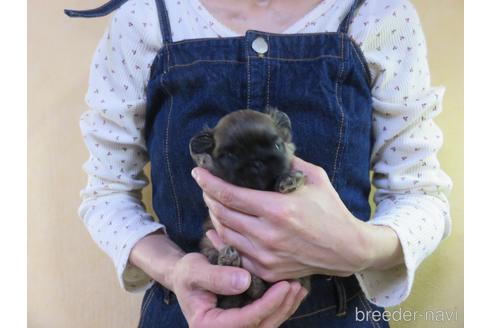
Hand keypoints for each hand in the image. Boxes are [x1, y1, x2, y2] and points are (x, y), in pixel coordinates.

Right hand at [170, 252, 307, 327]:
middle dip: (281, 307)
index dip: (266, 304)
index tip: (283, 286)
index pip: (244, 321)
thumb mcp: (195, 270)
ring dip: (285, 307)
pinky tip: (294, 290)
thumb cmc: (186, 273)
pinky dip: (281, 305)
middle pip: (260, 326)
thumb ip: (216, 277)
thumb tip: (245, 281)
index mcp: (207, 327)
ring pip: (267, 324)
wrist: (185, 278)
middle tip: (295, 284)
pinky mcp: (245, 321)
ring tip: (298, 285)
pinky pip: (267, 317)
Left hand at [192, 156, 403, 282]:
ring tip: (214, 204)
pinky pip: (234, 254)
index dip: (208, 182)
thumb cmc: (331, 211)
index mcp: (277, 209)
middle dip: (208, 197)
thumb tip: (270, 150)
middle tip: (206, 187)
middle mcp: (267, 235)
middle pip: (221, 214)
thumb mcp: (314, 178)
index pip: (229, 195)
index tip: (198, 173)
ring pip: (224, 234)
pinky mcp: (267, 271)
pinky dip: (224, 240)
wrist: (346, 249)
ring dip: (214, 217)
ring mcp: (265, 257)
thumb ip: (289, 162)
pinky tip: (220, 229)